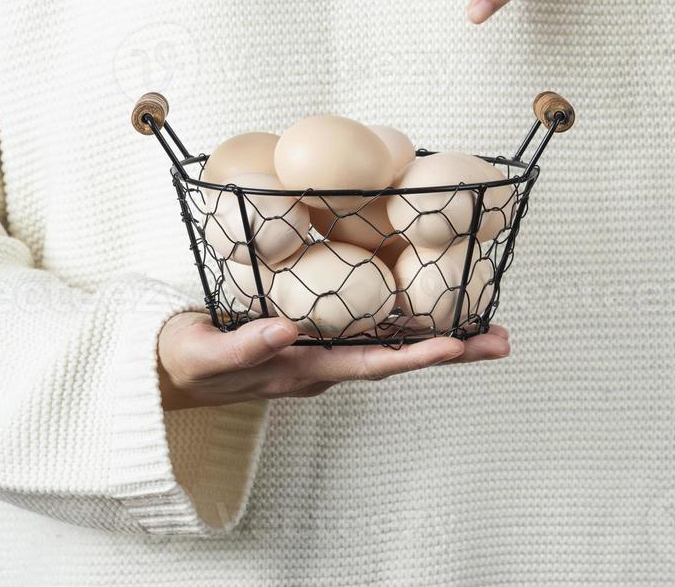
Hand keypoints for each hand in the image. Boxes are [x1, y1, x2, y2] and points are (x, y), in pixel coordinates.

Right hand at [157, 313, 510, 410]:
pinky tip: (434, 303)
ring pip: (390, 345)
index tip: (457, 345)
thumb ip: (245, 346)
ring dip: (440, 336)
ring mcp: (324, 353)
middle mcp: (324, 365)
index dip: (415, 355)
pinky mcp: (318, 336)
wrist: (172, 369)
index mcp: (303, 371)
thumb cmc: (188, 360)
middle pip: (398, 359)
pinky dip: (406, 319)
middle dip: (452, 351)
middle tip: (502, 340)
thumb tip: (288, 330)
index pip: (370, 365)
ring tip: (488, 325)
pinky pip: (370, 329)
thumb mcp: (206, 354)